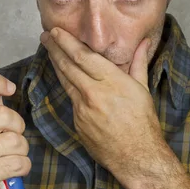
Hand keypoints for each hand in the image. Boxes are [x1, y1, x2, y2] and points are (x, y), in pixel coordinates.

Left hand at [40, 28, 166, 182]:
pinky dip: (66, 85)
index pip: (82, 56)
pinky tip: (64, 77)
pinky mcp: (77, 122)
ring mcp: (82, 109)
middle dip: (54, 48)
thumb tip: (144, 41)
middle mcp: (93, 93)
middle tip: (45, 35)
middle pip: (68, 65)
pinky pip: (71, 99)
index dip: (66, 42)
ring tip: (48, 50)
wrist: (137, 157)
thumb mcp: (143, 89)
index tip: (56, 31)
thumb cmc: (143, 122)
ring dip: (56, 64)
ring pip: (65, 81)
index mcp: (111, 81)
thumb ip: (139, 62)